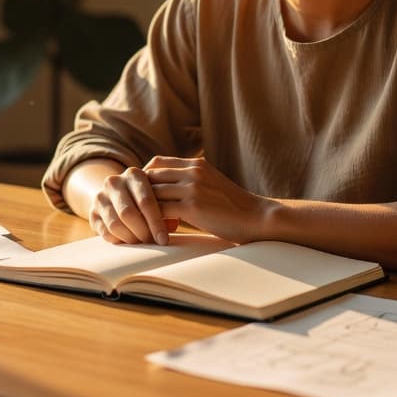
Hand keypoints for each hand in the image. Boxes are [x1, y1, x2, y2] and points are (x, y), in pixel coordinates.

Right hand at [89, 166, 176, 244]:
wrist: (117, 194)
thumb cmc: (146, 198)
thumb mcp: (157, 197)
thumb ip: (166, 208)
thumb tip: (173, 225)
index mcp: (134, 174)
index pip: (146, 201)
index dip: (156, 223)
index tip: (164, 239)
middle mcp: (114, 182)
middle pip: (128, 213)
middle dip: (143, 232)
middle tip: (153, 243)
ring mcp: (100, 196)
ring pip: (115, 224)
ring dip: (131, 238)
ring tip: (143, 243)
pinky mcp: (92, 212)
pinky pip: (105, 232)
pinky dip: (119, 241)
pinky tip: (130, 242)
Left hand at [144, 156, 274, 243]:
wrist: (256, 218)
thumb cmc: (233, 207)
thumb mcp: (211, 184)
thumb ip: (191, 181)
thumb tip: (166, 191)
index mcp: (196, 164)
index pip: (156, 162)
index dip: (146, 179)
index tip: (144, 197)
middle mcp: (192, 171)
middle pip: (149, 176)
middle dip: (140, 195)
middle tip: (139, 214)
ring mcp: (192, 187)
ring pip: (152, 194)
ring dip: (145, 210)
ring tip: (147, 225)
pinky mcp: (193, 206)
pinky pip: (161, 211)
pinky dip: (154, 222)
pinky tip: (159, 233)